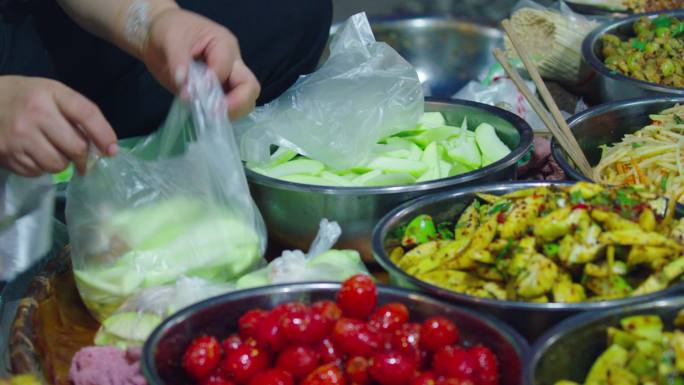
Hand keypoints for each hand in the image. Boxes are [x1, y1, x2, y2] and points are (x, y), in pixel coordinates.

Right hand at [0, 76, 118, 176]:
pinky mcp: (7, 155)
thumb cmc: (27, 97)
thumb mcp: (53, 94)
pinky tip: (34, 153)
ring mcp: (18, 137)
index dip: (104, 134)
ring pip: (57, 165)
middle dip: (83, 156)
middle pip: (75, 147)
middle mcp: (34, 114)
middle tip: (81, 156)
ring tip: (52, 150)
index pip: (86, 114)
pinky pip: (37, 172)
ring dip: (61, 162)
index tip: (112, 150)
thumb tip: (106, 147)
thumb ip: (79, 115)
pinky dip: (41, 167)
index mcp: (49, 94)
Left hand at [142, 8, 259, 119]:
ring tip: (208, 116)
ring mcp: (228, 79)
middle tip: (213, 114)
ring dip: (231, 113)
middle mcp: (232, 63)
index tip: (191, 93)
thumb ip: (179, 64)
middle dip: (236, 104)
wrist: (157, 36)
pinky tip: (205, 116)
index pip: (227, 69)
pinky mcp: (218, 93)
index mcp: (224, 44)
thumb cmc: (168, 30)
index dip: (212, 85)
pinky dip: (222, 115)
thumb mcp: (170, 40)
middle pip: (250, 87)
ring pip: (245, 100)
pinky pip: (230, 107)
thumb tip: (188, 91)